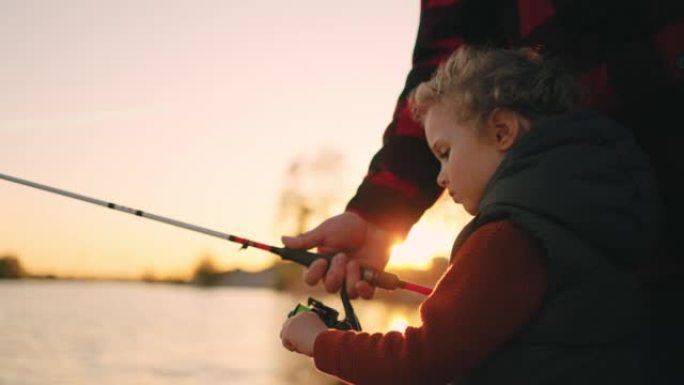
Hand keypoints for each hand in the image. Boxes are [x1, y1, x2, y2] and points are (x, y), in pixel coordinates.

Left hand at [280, 312, 327, 355]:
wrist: (323, 342)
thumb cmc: (325, 342)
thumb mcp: (318, 334)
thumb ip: (310, 333)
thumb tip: (304, 339)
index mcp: (308, 314)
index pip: (297, 322)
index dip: (298, 332)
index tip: (303, 339)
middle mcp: (299, 316)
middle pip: (288, 326)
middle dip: (291, 336)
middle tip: (299, 345)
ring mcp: (292, 323)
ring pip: (285, 334)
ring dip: (292, 342)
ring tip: (303, 347)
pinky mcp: (287, 331)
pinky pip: (285, 342)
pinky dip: (291, 347)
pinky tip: (301, 348)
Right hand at [281, 211, 395, 298]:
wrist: (373, 222)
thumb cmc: (347, 225)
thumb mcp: (325, 231)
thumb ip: (306, 240)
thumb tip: (282, 240)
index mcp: (321, 263)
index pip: (311, 278)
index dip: (314, 274)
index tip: (321, 261)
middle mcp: (335, 274)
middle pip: (329, 287)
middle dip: (336, 273)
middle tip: (343, 256)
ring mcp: (352, 278)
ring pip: (347, 293)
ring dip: (350, 278)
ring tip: (356, 262)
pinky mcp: (369, 281)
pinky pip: (364, 295)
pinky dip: (364, 290)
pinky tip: (363, 280)